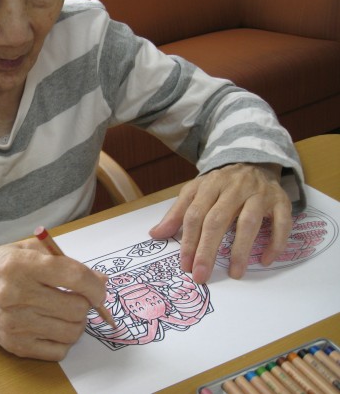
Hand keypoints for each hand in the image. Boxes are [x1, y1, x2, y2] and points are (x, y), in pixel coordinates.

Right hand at [0, 238, 107, 360]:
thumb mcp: (28, 249)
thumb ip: (65, 261)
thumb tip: (100, 281)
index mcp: (23, 265)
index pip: (74, 277)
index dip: (95, 284)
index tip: (98, 287)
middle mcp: (18, 296)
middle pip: (77, 308)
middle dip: (86, 303)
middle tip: (79, 297)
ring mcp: (16, 324)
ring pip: (72, 331)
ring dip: (77, 322)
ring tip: (65, 310)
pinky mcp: (15, 345)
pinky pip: (58, 351)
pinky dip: (63, 340)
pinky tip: (54, 325)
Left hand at [149, 163, 291, 283]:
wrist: (255, 161)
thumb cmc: (221, 184)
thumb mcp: (196, 192)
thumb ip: (177, 213)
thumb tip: (155, 234)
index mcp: (210, 185)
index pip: (195, 215)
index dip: (188, 241)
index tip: (185, 265)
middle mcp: (234, 188)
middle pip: (218, 220)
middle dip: (208, 250)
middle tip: (202, 275)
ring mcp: (259, 194)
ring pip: (249, 222)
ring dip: (240, 249)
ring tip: (234, 273)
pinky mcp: (281, 201)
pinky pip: (282, 223)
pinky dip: (275, 242)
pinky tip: (265, 260)